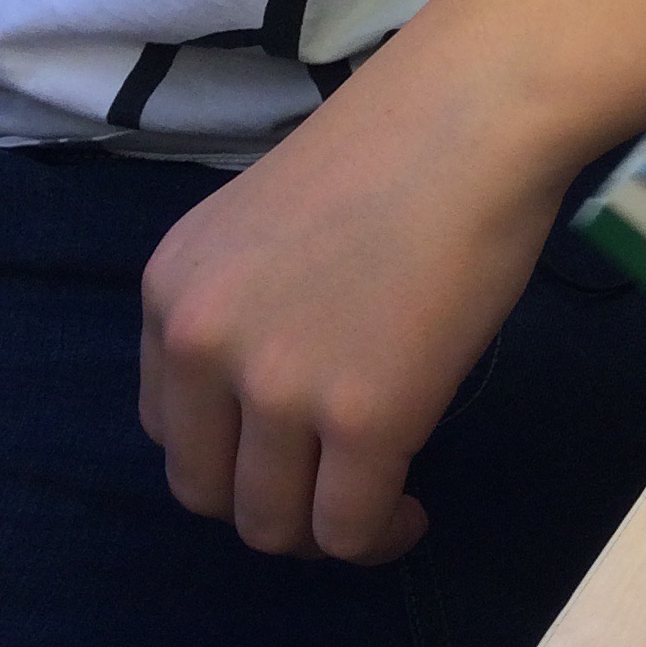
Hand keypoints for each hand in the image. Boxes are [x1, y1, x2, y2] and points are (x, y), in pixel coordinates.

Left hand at [138, 31, 586, 561]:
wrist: (477, 111)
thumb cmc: (399, 145)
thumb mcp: (266, 226)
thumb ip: (248, 306)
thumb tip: (281, 391)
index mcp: (169, 288)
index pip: (168, 425)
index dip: (231, 451)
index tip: (291, 446)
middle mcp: (201, 344)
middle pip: (204, 491)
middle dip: (270, 505)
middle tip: (334, 486)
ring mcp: (277, 385)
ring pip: (272, 525)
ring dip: (324, 532)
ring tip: (380, 506)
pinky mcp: (363, 417)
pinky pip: (349, 527)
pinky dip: (380, 536)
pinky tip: (412, 510)